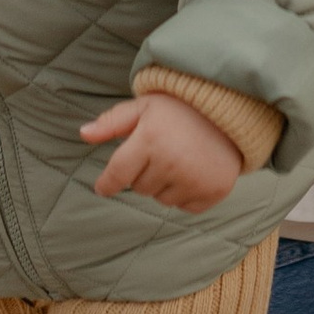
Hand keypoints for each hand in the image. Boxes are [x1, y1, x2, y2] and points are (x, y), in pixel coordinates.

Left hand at [82, 90, 242, 212]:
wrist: (230, 109)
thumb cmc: (180, 108)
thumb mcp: (144, 106)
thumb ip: (112, 122)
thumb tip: (83, 134)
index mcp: (149, 140)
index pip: (116, 176)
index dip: (106, 184)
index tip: (103, 187)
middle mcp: (170, 162)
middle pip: (139, 188)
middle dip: (144, 173)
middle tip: (160, 152)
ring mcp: (194, 179)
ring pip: (161, 199)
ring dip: (164, 185)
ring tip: (179, 160)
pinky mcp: (213, 191)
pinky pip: (185, 206)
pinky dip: (186, 194)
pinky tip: (194, 171)